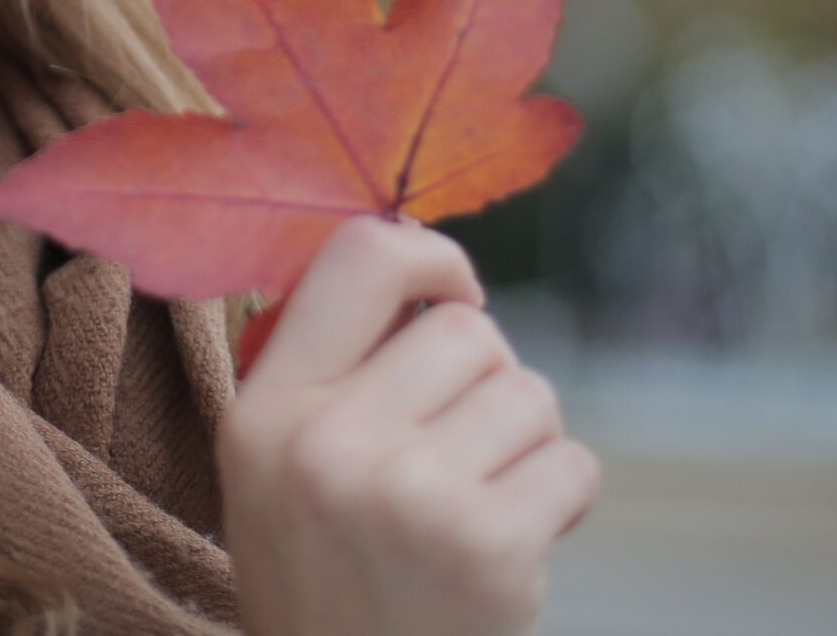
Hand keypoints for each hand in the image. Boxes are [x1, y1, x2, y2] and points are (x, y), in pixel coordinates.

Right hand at [216, 214, 600, 635]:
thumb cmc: (326, 580)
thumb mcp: (275, 472)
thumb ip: (330, 372)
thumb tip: (427, 269)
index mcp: (263, 412)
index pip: (359, 256)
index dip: (428, 256)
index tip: (451, 295)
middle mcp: (328, 443)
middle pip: (467, 328)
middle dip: (486, 379)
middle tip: (462, 449)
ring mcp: (410, 495)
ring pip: (529, 392)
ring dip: (526, 442)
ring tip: (482, 502)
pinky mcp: (488, 548)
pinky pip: (572, 464)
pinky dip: (561, 500)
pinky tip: (515, 546)